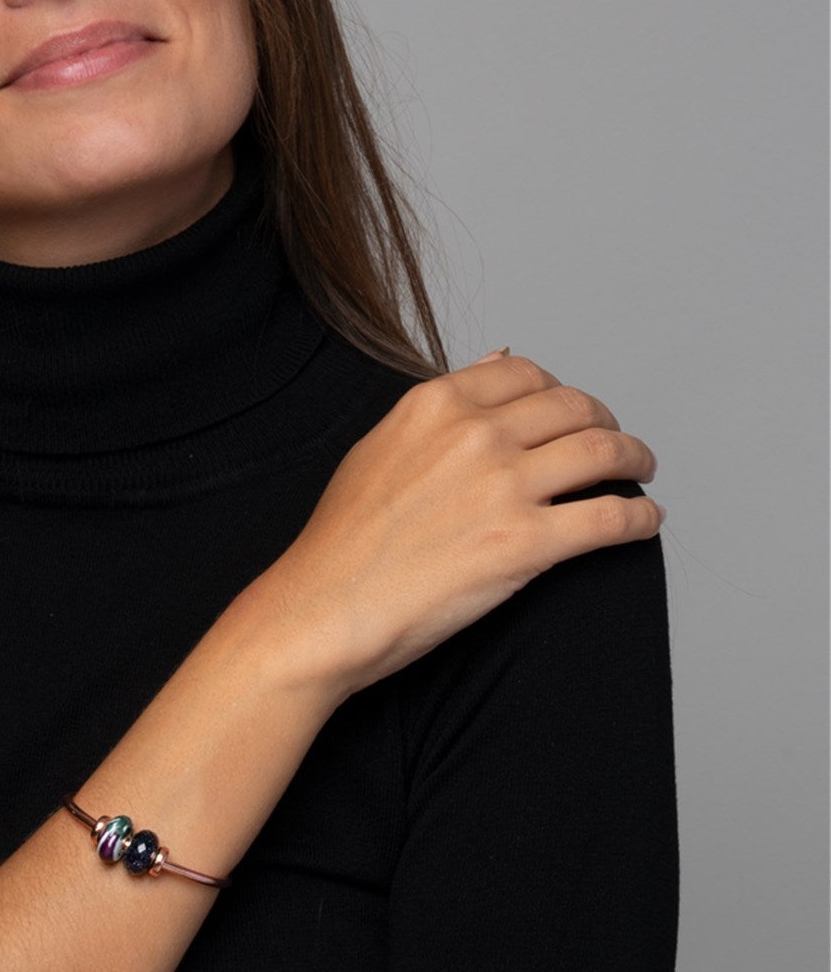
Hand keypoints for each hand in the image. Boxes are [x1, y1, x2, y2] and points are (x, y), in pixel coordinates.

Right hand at [251, 351, 663, 703]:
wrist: (326, 605)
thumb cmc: (343, 539)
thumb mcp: (380, 445)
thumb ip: (438, 405)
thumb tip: (491, 366)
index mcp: (435, 404)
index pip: (526, 374)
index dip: (560, 391)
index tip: (570, 412)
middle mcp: (474, 435)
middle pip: (574, 408)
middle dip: (606, 424)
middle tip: (615, 444)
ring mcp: (503, 487)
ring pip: (604, 454)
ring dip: (635, 461)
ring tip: (640, 474)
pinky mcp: (526, 544)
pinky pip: (611, 519)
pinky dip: (640, 518)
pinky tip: (644, 521)